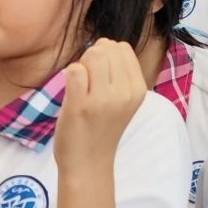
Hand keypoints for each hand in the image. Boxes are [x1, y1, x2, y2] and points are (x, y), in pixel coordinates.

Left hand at [54, 39, 146, 170]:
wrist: (88, 163)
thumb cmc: (100, 129)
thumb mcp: (122, 100)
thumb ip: (118, 74)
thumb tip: (103, 44)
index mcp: (138, 89)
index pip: (122, 48)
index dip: (105, 55)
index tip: (100, 76)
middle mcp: (125, 92)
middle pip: (105, 48)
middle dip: (91, 57)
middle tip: (86, 82)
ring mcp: (103, 99)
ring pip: (91, 55)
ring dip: (80, 66)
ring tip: (80, 88)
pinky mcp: (80, 105)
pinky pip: (74, 70)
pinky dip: (69, 76)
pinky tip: (71, 93)